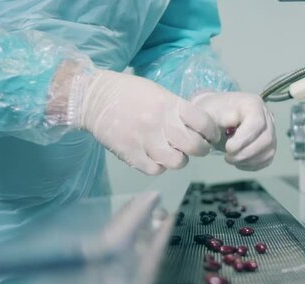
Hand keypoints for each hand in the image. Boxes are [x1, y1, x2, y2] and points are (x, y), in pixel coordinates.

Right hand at [73, 70, 219, 174]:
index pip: (203, 122)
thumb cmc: (128, 93)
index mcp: (169, 104)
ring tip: (175, 153)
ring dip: (180, 159)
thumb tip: (197, 128)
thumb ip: (177, 110)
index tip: (211, 136)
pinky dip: (159, 166)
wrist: (92, 98)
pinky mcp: (130, 154)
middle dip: (201, 149)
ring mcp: (144, 140)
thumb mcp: (158, 93)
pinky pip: (155, 170)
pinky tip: (155, 157)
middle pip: (194, 146)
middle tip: (197, 147)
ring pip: (177, 162)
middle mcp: (159, 122)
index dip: (212, 132)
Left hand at [191, 92, 275, 170]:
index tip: (227, 147)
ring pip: (268, 151)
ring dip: (249, 160)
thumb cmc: (211, 114)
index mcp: (253, 104)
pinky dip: (252, 164)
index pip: (257, 123)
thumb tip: (222, 131)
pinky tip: (239, 161)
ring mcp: (270, 130)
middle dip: (246, 153)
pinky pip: (267, 159)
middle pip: (266, 139)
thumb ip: (210, 122)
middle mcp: (266, 115)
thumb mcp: (205, 114)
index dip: (244, 140)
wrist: (215, 116)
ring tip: (231, 158)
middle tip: (228, 157)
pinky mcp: (269, 144)